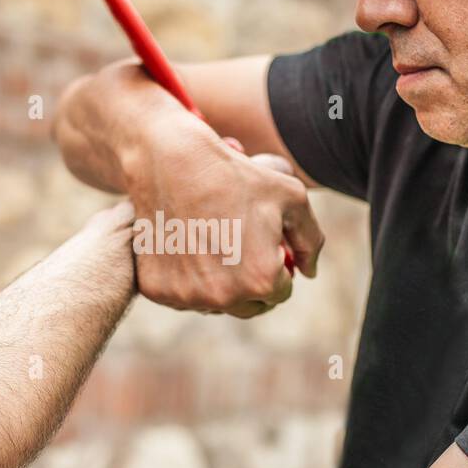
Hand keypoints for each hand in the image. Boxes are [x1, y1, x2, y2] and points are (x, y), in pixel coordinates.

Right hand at [127, 113, 322, 317]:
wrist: (171, 161)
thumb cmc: (235, 175)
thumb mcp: (290, 197)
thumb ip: (310, 240)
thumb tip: (308, 272)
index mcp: (261, 279)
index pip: (281, 292)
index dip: (278, 267)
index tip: (264, 244)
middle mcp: (223, 297)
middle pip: (249, 305)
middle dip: (252, 281)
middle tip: (242, 247)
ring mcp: (186, 296)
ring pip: (214, 303)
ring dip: (220, 283)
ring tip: (214, 242)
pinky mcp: (157, 290)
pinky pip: (182, 295)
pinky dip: (187, 278)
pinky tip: (187, 245)